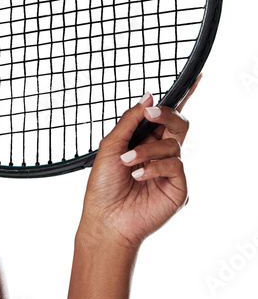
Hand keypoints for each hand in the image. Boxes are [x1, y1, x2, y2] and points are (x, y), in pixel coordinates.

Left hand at [78, 73, 201, 251]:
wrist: (104, 219)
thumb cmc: (103, 187)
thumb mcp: (110, 148)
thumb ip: (130, 122)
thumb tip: (148, 98)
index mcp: (144, 143)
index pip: (165, 118)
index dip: (181, 99)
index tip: (195, 79)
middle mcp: (160, 155)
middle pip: (178, 125)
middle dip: (166, 116)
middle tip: (151, 115)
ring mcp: (170, 171)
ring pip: (173, 144)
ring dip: (148, 150)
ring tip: (128, 163)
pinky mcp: (178, 187)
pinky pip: (175, 165)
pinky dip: (155, 167)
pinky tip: (139, 175)